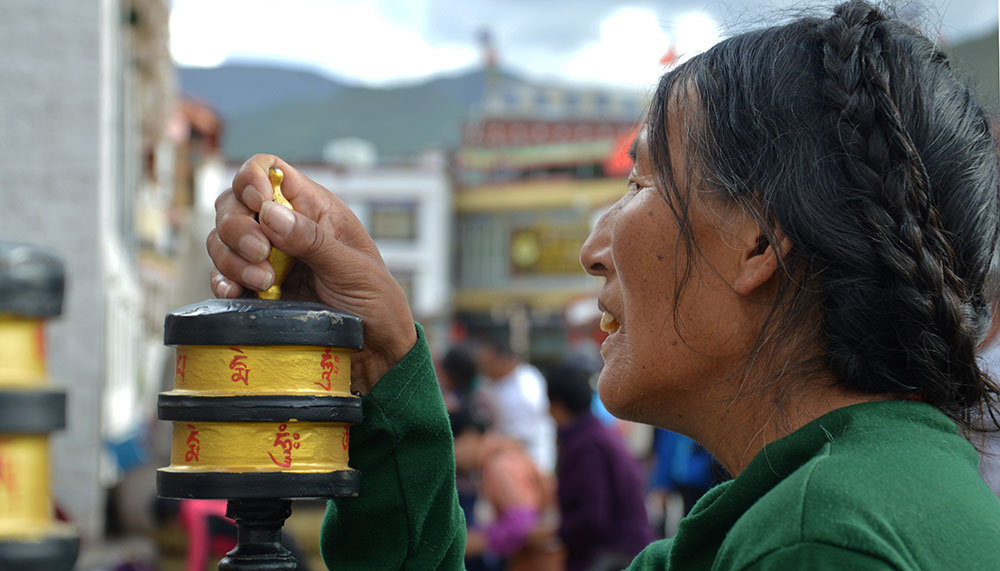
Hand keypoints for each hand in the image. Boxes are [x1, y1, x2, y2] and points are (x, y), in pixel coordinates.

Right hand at [206, 154, 416, 393]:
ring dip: (230, 257)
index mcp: (313, 208)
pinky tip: (235, 292)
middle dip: (239, 227)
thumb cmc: (375, 303)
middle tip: (262, 255)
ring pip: (221, 238)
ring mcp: (265, 258)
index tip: (257, 203)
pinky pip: (221, 275)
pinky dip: (220, 280)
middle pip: (233, 203)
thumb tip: (270, 213)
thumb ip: (313, 240)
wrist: (373, 353)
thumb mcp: (353, 269)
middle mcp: (284, 227)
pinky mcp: (253, 289)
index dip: (253, 177)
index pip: (269, 169)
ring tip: (264, 283)